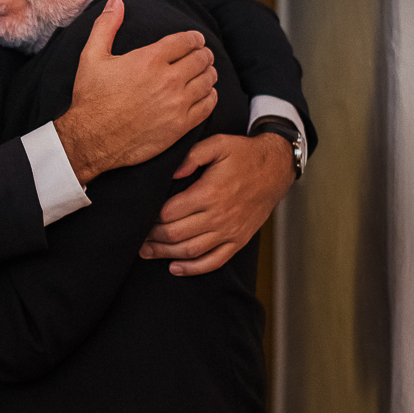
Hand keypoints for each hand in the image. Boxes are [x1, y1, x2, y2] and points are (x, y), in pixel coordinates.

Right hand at [55, 0, 217, 184]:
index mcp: (149, 59)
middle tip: (203, 55)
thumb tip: (116, 2)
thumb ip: (105, 26)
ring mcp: (176, 103)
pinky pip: (208, 106)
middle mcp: (168, 79)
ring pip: (208, 81)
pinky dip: (210, 96)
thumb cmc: (90, 98)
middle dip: (204, 54)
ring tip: (206, 73)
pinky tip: (205, 94)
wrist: (91, 139)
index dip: (194, 38)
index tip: (196, 40)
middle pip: (201, 59)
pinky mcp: (180, 125)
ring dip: (209, 74)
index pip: (186, 41)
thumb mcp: (91, 56)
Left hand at [139, 132, 293, 274]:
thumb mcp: (217, 144)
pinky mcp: (238, 240)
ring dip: (166, 254)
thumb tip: (172, 173)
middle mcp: (219, 216)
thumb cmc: (244, 154)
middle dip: (153, 239)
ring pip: (191, 251)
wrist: (276, 169)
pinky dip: (194, 268)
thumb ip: (191, 155)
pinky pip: (214, 261)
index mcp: (209, 193)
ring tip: (147, 252)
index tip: (139, 217)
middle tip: (137, 238)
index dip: (150, 219)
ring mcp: (230, 231)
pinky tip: (176, 267)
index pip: (170, 213)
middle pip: (176, 235)